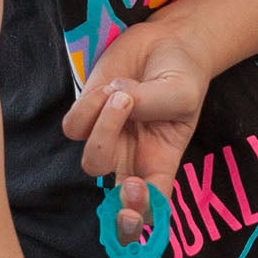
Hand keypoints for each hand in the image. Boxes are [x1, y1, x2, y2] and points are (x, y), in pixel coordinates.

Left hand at [60, 20, 209, 238]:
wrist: (165, 43)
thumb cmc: (182, 75)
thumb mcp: (183, 92)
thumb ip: (155, 104)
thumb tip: (120, 103)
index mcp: (161, 163)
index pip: (152, 207)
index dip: (141, 214)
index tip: (141, 193)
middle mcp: (132, 160)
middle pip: (114, 201)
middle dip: (117, 202)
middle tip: (132, 184)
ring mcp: (107, 140)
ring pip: (92, 160)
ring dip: (105, 127)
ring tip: (124, 95)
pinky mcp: (85, 117)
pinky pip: (74, 126)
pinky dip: (89, 105)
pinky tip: (111, 86)